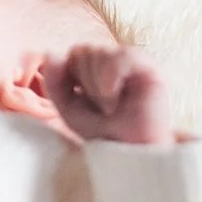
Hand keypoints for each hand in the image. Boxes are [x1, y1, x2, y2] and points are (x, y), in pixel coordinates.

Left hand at [49, 44, 174, 144]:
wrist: (128, 152)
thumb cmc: (101, 131)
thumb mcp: (67, 107)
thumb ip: (54, 81)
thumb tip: (51, 53)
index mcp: (97, 65)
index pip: (74, 52)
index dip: (70, 76)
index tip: (81, 100)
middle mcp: (115, 60)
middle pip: (83, 49)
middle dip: (84, 81)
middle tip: (100, 107)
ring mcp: (133, 63)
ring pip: (99, 52)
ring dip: (97, 85)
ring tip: (109, 107)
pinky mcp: (150, 69)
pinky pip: (120, 56)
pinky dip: (109, 77)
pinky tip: (113, 97)